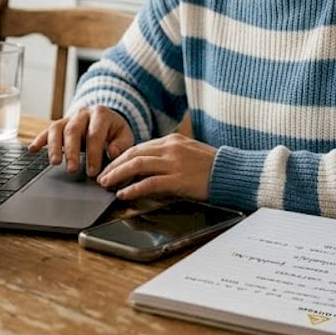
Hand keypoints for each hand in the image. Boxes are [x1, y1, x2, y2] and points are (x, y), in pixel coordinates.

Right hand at [28, 106, 133, 177]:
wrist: (103, 117)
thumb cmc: (114, 130)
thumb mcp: (124, 135)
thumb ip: (122, 144)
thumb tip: (113, 153)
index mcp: (101, 114)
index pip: (95, 134)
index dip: (94, 153)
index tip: (93, 172)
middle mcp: (82, 113)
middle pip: (73, 130)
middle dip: (72, 151)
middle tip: (72, 169)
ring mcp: (68, 118)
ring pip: (57, 128)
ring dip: (54, 146)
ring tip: (55, 162)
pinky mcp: (59, 124)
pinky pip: (46, 131)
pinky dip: (39, 140)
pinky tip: (32, 149)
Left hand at [95, 133, 216, 201]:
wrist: (234, 173)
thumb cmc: (212, 167)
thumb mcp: (188, 153)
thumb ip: (168, 156)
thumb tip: (146, 168)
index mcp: (172, 140)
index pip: (139, 147)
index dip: (121, 157)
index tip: (110, 166)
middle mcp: (170, 148)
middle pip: (133, 153)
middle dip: (114, 165)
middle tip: (101, 176)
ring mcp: (174, 163)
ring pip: (137, 165)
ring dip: (117, 175)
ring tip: (106, 184)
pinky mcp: (179, 180)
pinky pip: (150, 183)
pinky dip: (133, 188)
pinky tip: (124, 194)